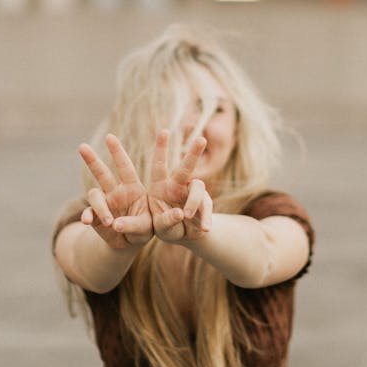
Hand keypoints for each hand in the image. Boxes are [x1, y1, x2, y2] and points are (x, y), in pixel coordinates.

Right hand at [79, 134, 152, 249]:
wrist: (130, 242)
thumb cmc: (143, 229)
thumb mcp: (145, 226)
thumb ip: (133, 224)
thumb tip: (115, 224)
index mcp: (132, 187)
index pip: (125, 166)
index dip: (117, 152)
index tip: (109, 137)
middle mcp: (115, 191)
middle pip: (102, 172)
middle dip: (92, 159)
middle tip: (82, 147)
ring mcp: (104, 202)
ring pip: (94, 194)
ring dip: (100, 207)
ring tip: (109, 222)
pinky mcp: (95, 215)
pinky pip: (88, 212)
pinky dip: (87, 216)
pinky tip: (87, 221)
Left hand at [148, 129, 212, 243]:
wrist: (182, 235)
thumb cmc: (165, 227)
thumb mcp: (159, 227)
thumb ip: (165, 221)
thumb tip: (180, 213)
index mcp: (159, 186)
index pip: (159, 165)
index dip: (161, 148)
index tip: (164, 131)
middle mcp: (177, 185)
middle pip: (186, 167)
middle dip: (193, 153)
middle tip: (201, 140)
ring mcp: (192, 193)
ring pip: (198, 188)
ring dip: (193, 202)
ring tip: (187, 216)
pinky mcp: (204, 203)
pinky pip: (207, 208)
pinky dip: (206, 219)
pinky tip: (205, 228)